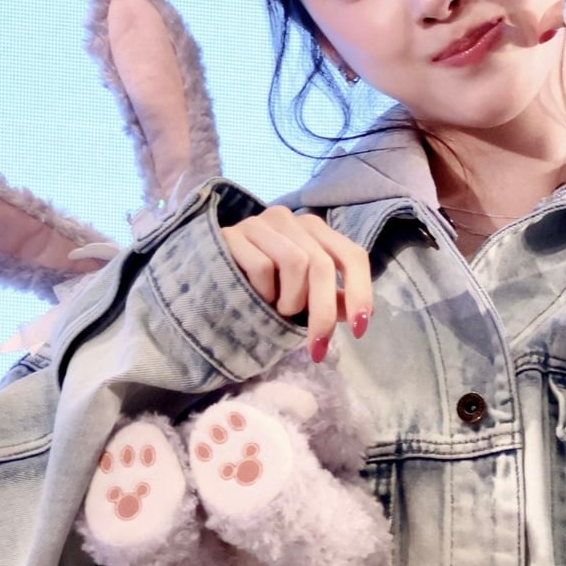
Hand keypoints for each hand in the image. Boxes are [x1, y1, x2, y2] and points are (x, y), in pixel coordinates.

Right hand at [221, 206, 372, 361]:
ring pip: (295, 262)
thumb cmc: (260, 287)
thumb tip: (358, 315)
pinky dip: (263, 292)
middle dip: (323, 312)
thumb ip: (329, 299)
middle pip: (322, 265)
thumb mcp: (301, 295)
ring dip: (289, 300)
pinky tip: (254, 297)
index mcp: (315, 230)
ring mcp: (260, 222)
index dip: (361, 292)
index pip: (352, 255)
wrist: (204, 276)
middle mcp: (291, 219)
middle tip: (317, 346)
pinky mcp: (232, 233)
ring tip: (276, 309)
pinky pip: (261, 266)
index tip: (361, 329)